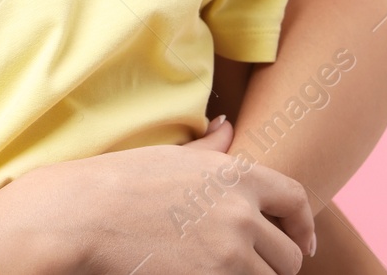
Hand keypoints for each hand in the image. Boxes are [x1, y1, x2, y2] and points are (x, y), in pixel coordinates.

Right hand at [8, 117, 315, 274]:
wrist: (83, 215)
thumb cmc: (119, 181)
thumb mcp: (171, 155)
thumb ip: (210, 148)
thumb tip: (228, 126)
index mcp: (235, 176)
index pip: (296, 200)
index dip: (303, 225)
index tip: (301, 242)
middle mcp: (240, 214)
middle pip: (288, 254)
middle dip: (275, 262)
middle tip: (251, 265)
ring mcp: (228, 254)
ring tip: (223, 269)